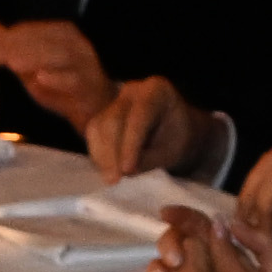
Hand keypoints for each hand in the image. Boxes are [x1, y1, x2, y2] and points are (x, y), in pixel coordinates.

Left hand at [0, 15, 116, 130]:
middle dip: (18, 46)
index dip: (8, 37)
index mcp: (61, 33)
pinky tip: (41, 78)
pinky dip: (57, 80)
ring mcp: (85, 65)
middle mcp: (75, 44)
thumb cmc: (64, 84)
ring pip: (60, 56)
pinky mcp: (89, 87)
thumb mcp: (35, 64)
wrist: (99, 107)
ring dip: (34, 58)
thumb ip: (14, 46)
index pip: (31, 30)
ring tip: (13, 63)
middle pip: (44, 40)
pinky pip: (74, 81)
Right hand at [82, 74, 224, 182]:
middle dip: (112, 153)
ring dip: (102, 156)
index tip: (127, 170)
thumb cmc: (177, 140)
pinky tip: (106, 171)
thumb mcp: (172, 152)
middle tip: (114, 180)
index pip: (139, 116)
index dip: (130, 144)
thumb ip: (150, 159)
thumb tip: (125, 170)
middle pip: (113, 120)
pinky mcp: (103, 115)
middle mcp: (132, 90)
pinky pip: (93, 134)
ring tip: (111, 179)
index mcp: (156, 90)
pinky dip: (98, 155)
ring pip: (99, 127)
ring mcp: (115, 100)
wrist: (174, 132)